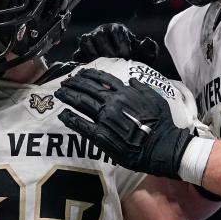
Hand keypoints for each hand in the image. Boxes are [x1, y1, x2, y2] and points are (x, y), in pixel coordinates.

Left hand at [55, 68, 190, 177]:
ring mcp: (104, 118)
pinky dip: (70, 118)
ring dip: (68, 96)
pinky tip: (62, 114)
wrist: (161, 146)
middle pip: (88, 89)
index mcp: (125, 92)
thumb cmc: (161, 123)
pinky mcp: (100, 135)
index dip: (89, 75)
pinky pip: (81, 124)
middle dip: (74, 83)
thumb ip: (141, 88)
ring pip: (81, 103)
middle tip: (64, 82)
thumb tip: (131, 79)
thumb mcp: (155, 98)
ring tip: (59, 94)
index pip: (103, 79)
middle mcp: (112, 102)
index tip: (80, 73)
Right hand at [72, 23, 159, 66]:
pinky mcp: (83, 47)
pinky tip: (93, 64)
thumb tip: (147, 41)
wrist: (119, 67)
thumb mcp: (144, 55)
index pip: (117, 32)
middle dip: (108, 50)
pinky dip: (85, 55)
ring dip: (96, 53)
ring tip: (103, 63)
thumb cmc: (132, 60)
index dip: (122, 45)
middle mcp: (103, 30)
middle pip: (100, 35)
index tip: (127, 57)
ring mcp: (91, 37)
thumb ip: (150, 48)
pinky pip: (81, 47)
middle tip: (114, 62)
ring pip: (89, 40)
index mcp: (118, 29)